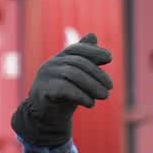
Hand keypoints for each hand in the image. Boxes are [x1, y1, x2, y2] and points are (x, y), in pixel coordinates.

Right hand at [10, 33, 113, 147]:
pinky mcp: (42, 90)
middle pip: (78, 63)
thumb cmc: (64, 96)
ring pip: (73, 75)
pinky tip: (90, 103)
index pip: (77, 49)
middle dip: (97, 74)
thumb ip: (85, 60)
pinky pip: (64, 89)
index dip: (93, 51)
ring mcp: (45, 77)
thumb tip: (93, 35)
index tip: (109, 58)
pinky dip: (81, 96)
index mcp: (59, 59)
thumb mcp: (76, 77)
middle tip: (110, 87)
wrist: (46, 117)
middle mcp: (50, 64)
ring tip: (104, 96)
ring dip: (92, 86)